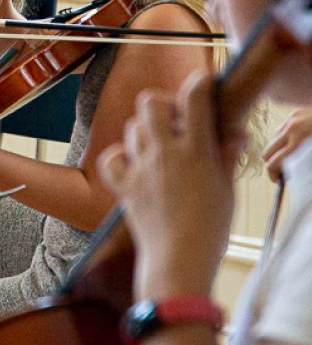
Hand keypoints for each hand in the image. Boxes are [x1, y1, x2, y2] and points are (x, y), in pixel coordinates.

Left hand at [98, 71, 243, 297]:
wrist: (179, 261)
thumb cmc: (210, 230)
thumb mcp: (227, 190)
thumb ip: (225, 157)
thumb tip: (233, 134)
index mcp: (196, 151)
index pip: (194, 99)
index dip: (198, 83)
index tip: (202, 83)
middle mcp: (164, 153)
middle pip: (151, 103)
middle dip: (163, 103)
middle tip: (176, 120)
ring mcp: (141, 168)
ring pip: (133, 128)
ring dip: (145, 130)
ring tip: (160, 147)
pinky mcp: (123, 187)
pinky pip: (111, 159)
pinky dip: (118, 157)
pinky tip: (131, 164)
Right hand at [262, 106, 311, 181]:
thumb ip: (303, 164)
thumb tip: (289, 174)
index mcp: (299, 142)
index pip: (273, 163)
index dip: (273, 175)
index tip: (278, 180)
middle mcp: (291, 129)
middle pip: (266, 152)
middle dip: (272, 163)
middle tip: (283, 170)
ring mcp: (291, 118)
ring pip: (273, 140)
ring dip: (279, 149)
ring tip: (293, 155)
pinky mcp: (295, 111)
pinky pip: (282, 128)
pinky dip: (285, 137)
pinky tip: (298, 140)